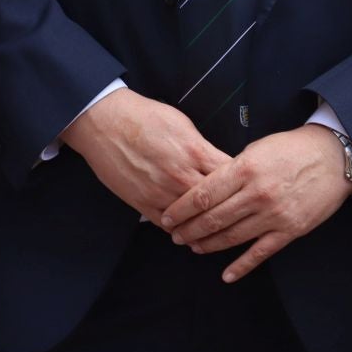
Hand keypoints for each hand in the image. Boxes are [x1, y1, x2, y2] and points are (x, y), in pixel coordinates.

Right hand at [61, 89, 227, 226]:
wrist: (105, 123)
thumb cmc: (144, 117)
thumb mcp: (182, 123)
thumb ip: (201, 147)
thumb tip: (216, 161)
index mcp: (195, 152)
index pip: (229, 175)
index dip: (241, 184)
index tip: (246, 189)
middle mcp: (181, 175)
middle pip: (215, 202)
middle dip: (228, 210)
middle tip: (238, 217)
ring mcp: (161, 192)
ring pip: (192, 219)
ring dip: (206, 227)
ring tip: (218, 233)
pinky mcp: (142, 203)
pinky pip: (167, 224)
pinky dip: (180, 230)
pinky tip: (189, 234)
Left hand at [159, 125, 351, 282]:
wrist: (333, 157)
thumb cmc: (292, 148)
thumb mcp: (256, 148)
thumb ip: (231, 169)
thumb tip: (206, 186)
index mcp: (245, 169)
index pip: (203, 194)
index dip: (181, 209)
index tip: (166, 216)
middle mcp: (256, 194)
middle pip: (212, 218)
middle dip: (188, 230)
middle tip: (175, 236)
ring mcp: (273, 215)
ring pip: (231, 237)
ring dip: (208, 245)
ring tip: (193, 247)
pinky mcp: (290, 230)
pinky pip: (260, 253)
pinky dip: (241, 266)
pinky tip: (226, 275)